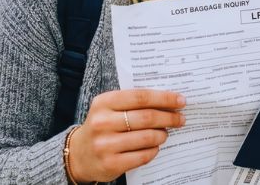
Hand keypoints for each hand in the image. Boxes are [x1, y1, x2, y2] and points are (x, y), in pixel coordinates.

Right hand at [67, 89, 185, 182]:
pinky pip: (143, 156)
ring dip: (162, 135)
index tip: (180, 100)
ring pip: (147, 137)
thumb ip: (132, 102)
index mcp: (103, 102)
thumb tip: (168, 101)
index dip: (164, 98)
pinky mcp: (111, 163)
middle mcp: (102, 122)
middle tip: (180, 118)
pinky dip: (154, 150)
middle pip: (146, 117)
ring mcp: (105, 144)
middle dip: (168, 117)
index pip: (140, 97)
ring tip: (165, 133)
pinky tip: (155, 147)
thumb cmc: (102, 126)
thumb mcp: (109, 108)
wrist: (79, 154)